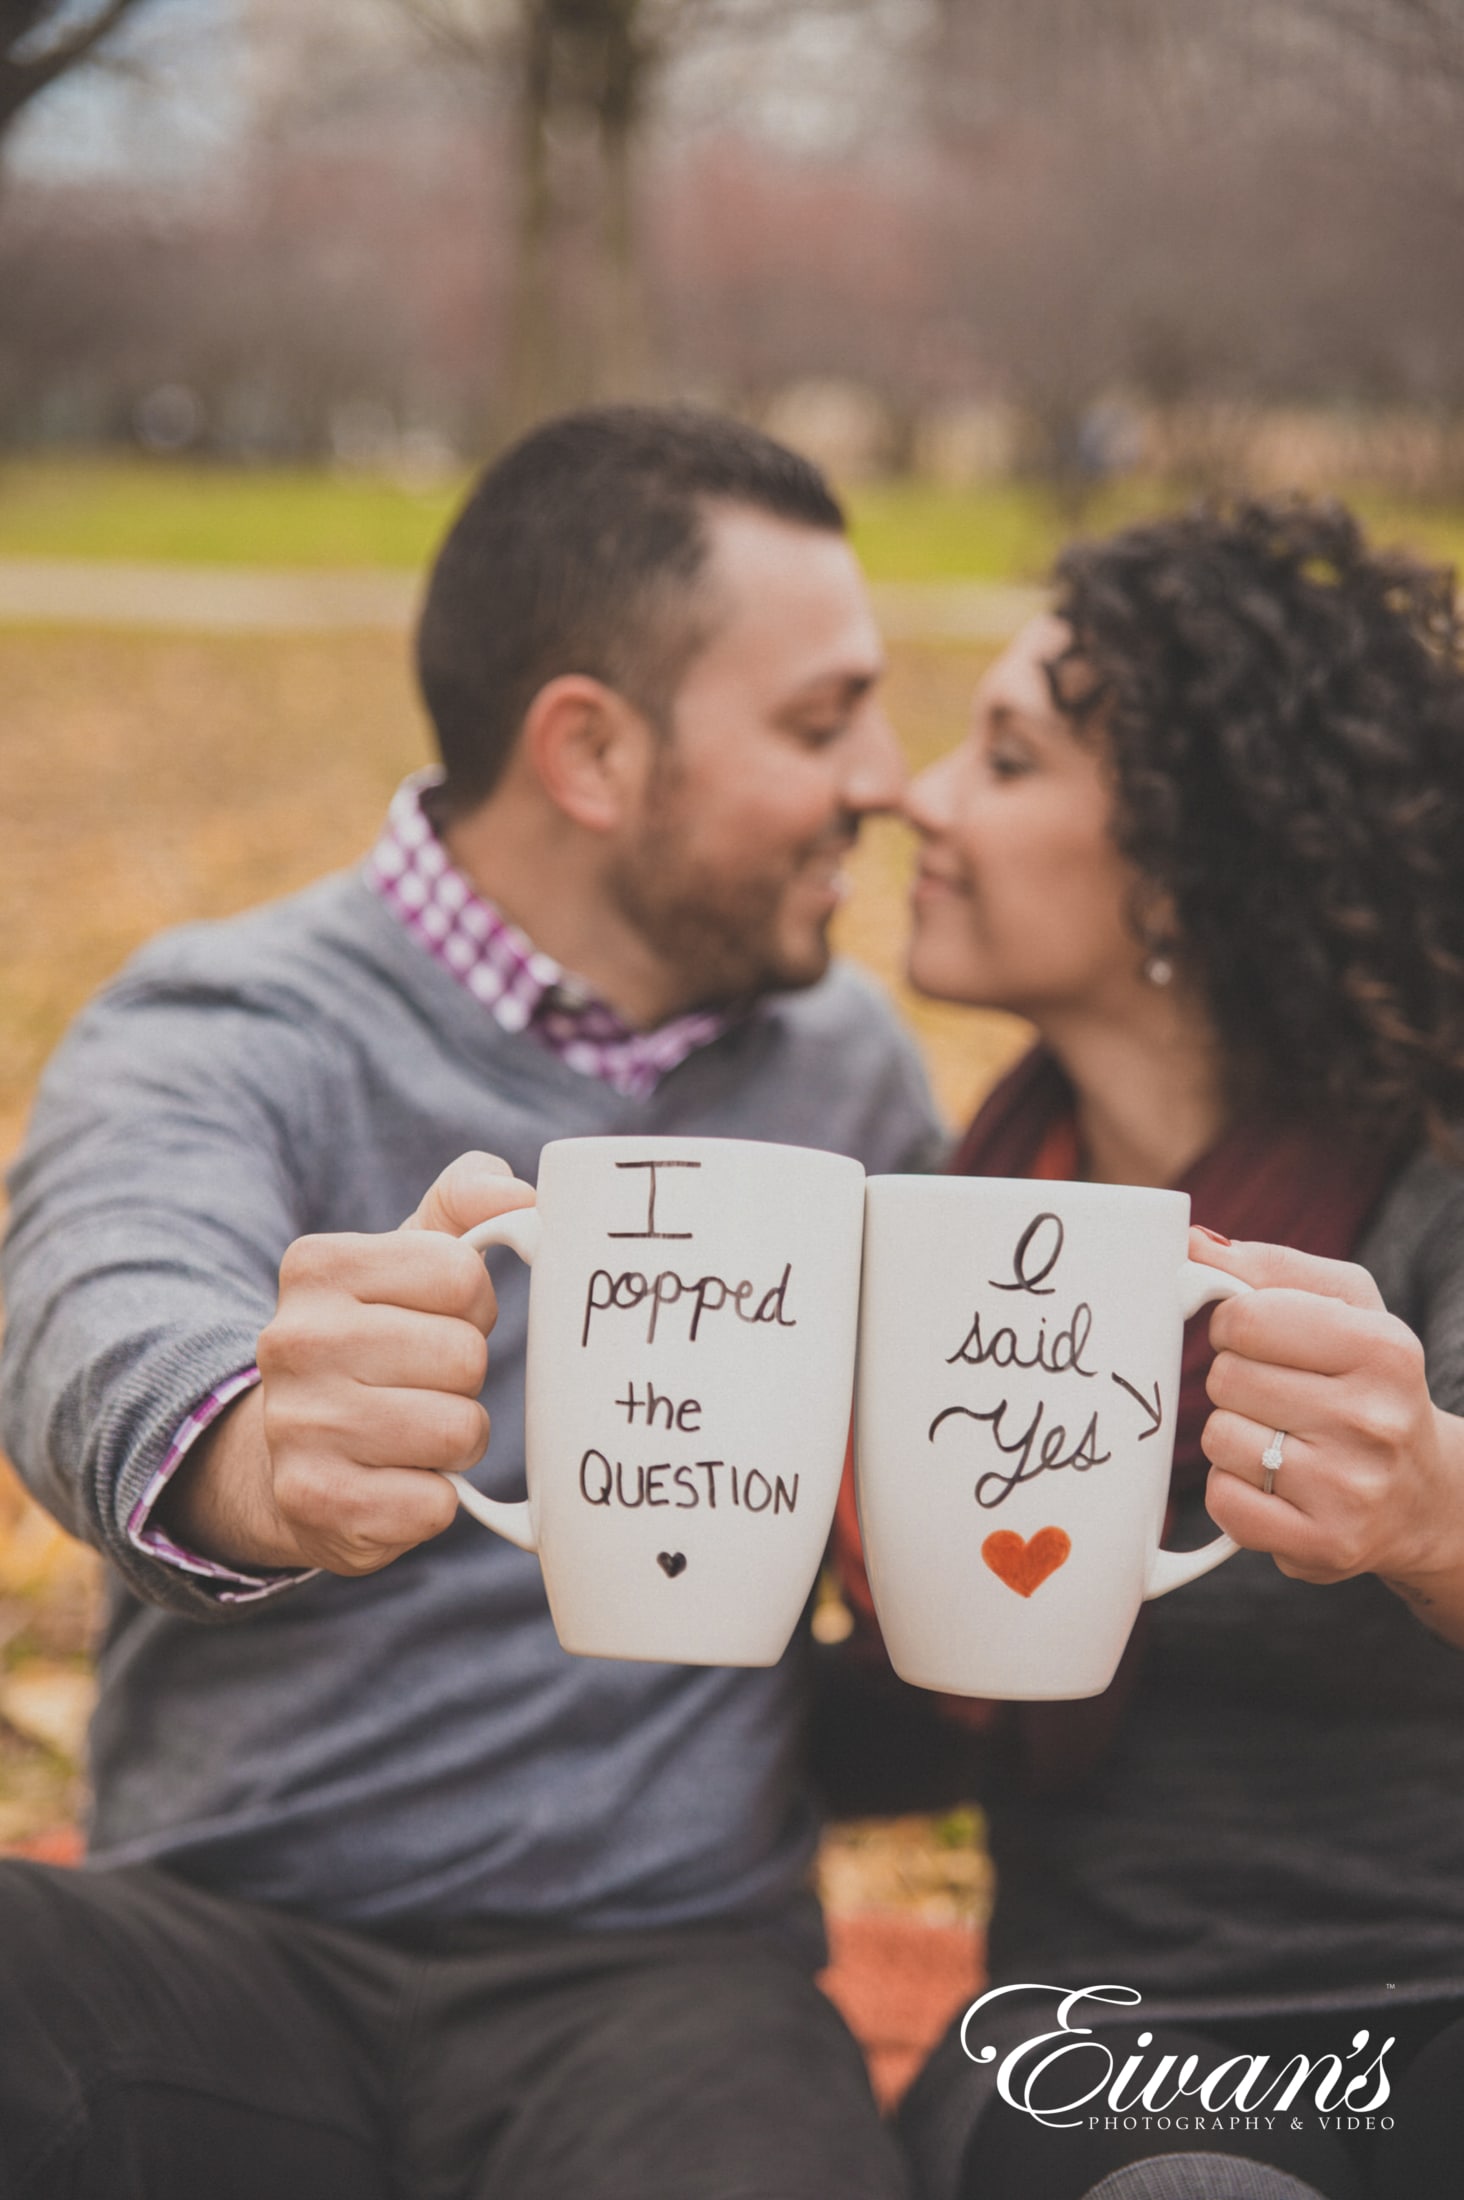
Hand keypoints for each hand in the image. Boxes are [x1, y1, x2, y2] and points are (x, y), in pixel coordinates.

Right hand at [160, 1153, 534, 1576]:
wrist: (288, 1450)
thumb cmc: (376, 1338)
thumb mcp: (407, 1257)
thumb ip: (465, 1204)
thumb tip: (521, 1194)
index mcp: (318, 1267)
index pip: (462, 1275)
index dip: (472, 1305)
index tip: (437, 1319)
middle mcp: (294, 1340)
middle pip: (464, 1356)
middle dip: (464, 1377)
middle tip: (425, 1384)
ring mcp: (298, 1425)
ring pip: (459, 1431)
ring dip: (456, 1440)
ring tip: (414, 1432)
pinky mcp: (316, 1502)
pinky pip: (435, 1504)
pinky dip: (434, 1500)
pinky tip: (395, 1481)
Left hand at [1190, 1229, 1463, 1624]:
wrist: (1422, 1494)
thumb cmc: (1368, 1383)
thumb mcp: (1345, 1307)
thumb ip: (1268, 1268)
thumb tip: (1193, 1244)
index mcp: (1382, 1348)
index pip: (1244, 1317)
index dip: (1233, 1325)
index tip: (1256, 1340)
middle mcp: (1374, 1420)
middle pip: (1225, 1378)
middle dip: (1235, 1382)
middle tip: (1277, 1396)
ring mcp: (1351, 1489)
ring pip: (1219, 1437)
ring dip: (1232, 1436)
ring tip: (1281, 1440)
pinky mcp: (1323, 1546)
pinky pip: (1224, 1501)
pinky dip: (1234, 1490)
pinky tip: (1274, 1483)